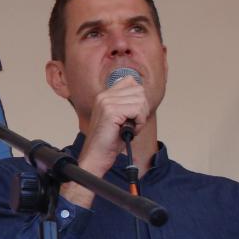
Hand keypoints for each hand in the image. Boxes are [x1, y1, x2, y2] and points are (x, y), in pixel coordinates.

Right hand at [62, 76, 149, 207]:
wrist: (96, 156)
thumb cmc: (108, 141)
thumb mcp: (120, 118)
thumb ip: (127, 103)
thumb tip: (142, 94)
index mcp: (104, 95)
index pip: (131, 82)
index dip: (138, 99)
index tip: (132, 114)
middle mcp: (104, 96)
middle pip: (139, 91)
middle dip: (142, 109)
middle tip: (131, 123)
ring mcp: (106, 102)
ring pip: (141, 101)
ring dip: (140, 117)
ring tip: (128, 128)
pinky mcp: (111, 111)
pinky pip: (138, 110)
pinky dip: (139, 123)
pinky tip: (129, 131)